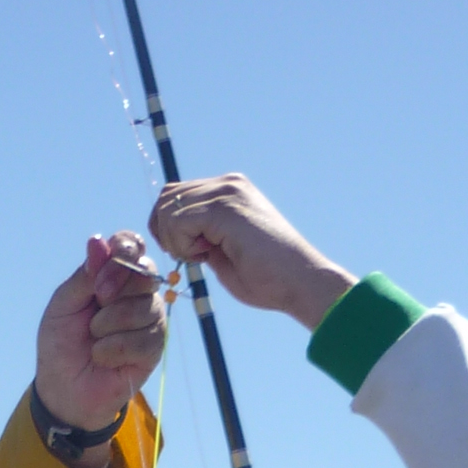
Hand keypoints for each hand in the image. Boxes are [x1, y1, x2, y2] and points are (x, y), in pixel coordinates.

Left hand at [33, 233, 166, 454]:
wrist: (63, 388)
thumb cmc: (61, 343)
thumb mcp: (63, 305)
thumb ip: (83, 276)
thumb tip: (98, 241)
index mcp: (113, 274)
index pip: (131, 245)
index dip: (123, 252)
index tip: (100, 275)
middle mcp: (136, 292)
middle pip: (145, 272)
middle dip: (115, 288)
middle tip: (95, 307)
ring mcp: (149, 319)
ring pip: (145, 307)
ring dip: (109, 325)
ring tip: (94, 339)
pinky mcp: (154, 348)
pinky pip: (144, 339)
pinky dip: (115, 349)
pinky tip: (103, 357)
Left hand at [150, 176, 354, 328]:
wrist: (301, 283)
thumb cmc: (267, 279)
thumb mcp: (223, 254)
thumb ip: (200, 239)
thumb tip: (172, 236)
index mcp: (229, 191)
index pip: (176, 195)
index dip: (169, 228)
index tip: (191, 254)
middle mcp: (227, 184)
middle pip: (167, 196)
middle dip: (167, 233)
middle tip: (193, 257)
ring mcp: (227, 191)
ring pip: (169, 208)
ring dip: (175, 240)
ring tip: (202, 257)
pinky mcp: (225, 207)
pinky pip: (178, 221)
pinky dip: (183, 245)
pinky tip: (206, 256)